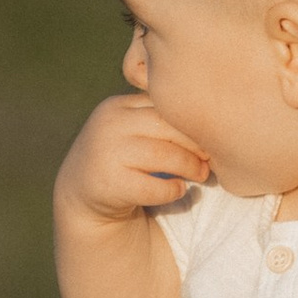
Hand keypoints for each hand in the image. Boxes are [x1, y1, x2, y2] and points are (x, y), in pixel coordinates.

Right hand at [56, 91, 211, 226]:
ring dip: (190, 166)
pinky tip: (178, 190)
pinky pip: (152, 187)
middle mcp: (109, 124)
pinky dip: (172, 190)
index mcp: (119, 105)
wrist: (82, 193)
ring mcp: (106, 153)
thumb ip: (160, 117)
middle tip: (210, 157)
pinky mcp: (109, 184)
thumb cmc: (123, 157)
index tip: (211, 134)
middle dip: (195, 142)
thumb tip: (215, 119)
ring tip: (202, 174)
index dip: (192, 120)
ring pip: (163, 154)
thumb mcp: (134, 129)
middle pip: (166, 125)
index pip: (164, 104)